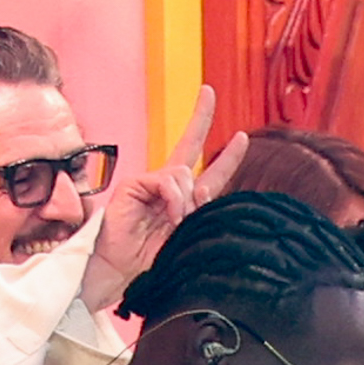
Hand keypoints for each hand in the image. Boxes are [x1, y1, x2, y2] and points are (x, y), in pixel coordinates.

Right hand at [87, 86, 246, 311]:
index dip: (228, 157)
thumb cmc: (151, 259)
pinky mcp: (134, 185)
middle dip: (200, 117)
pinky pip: (166, 182)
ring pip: (183, 174)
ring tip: (174, 223)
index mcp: (184, 201)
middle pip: (189, 146)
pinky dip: (172, 198)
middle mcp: (167, 187)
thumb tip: (203, 190)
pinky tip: (168, 215)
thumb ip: (198, 213)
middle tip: (208, 92)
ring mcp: (149, 184)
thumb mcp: (185, 237)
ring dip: (185, 201)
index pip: (210, 174)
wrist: (120, 272)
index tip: (243, 137)